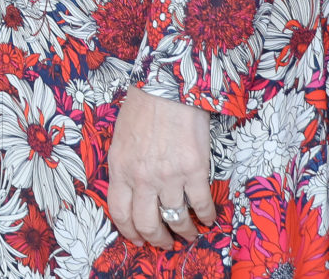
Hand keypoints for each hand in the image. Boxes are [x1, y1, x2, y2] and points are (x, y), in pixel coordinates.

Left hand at [106, 85, 216, 247]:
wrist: (168, 85)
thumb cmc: (144, 106)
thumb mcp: (121, 138)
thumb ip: (124, 166)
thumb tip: (131, 190)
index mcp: (120, 168)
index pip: (120, 213)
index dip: (129, 232)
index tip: (138, 239)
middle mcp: (142, 177)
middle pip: (147, 223)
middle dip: (157, 239)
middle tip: (165, 243)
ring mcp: (169, 176)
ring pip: (176, 219)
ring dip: (185, 232)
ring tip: (190, 234)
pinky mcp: (194, 170)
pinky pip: (201, 204)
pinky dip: (206, 216)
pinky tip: (209, 218)